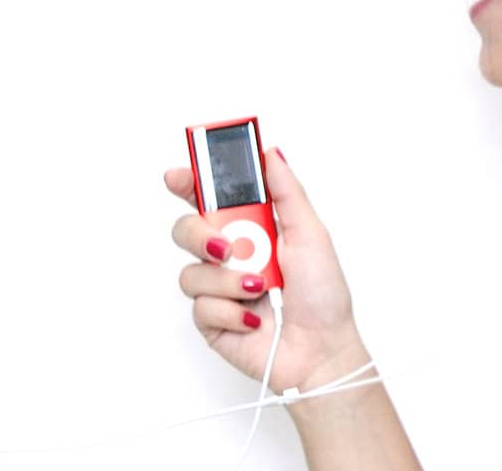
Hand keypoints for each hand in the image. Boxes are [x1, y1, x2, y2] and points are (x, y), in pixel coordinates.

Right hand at [166, 149, 366, 393]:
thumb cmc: (324, 294)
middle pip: (186, 231)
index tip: (178, 176)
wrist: (321, 348)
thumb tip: (270, 152)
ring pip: (192, 271)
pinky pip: (201, 307)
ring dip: (228, 281)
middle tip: (226, 246)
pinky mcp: (211, 321)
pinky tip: (254, 317)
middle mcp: (230, 255)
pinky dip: (231, 311)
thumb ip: (286, 192)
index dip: (189, 184)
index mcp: (253, 227)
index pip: (210, 199)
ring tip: (260, 288)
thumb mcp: (311, 233)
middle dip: (200, 236)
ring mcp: (218, 288)